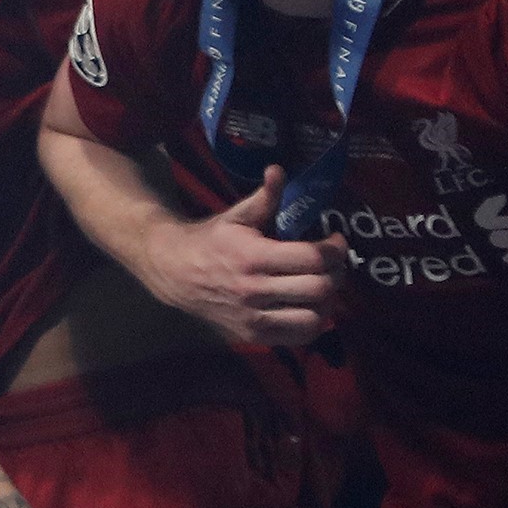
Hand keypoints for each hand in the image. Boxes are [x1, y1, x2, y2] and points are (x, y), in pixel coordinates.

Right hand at [140, 166, 348, 344]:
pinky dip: (312, 322)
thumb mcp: (236, 216)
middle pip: (319, 288)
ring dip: (327, 300)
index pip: (313, 258)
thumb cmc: (209, 240)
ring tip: (321, 285)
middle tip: (332, 262)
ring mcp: (253, 317)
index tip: (335, 241)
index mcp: (252, 257)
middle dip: (335, 272)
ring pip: (315, 317)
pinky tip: (307, 306)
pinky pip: (299, 337)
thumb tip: (279, 170)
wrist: (172, 273)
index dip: (335, 248)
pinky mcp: (252, 335)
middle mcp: (254, 291)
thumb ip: (265, 196)